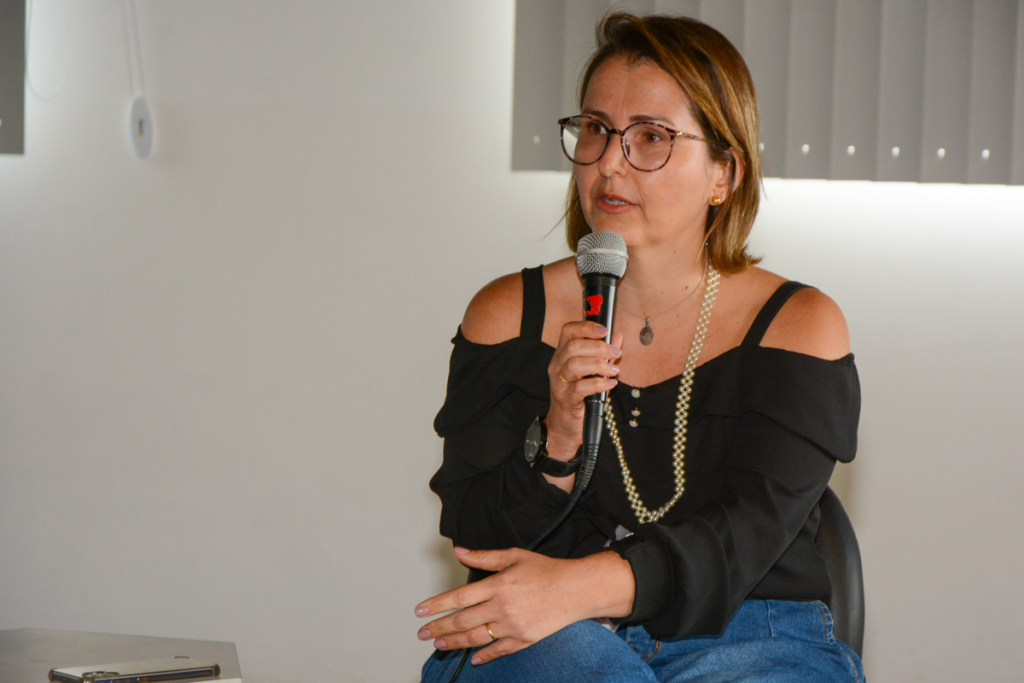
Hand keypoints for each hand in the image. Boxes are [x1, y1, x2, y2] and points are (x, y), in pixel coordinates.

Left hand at [415, 547, 633, 665]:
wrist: (576, 589)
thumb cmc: (546, 570)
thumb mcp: (513, 556)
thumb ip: (483, 557)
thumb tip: (459, 552)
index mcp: (498, 585)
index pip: (458, 598)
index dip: (436, 605)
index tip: (419, 611)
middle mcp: (502, 607)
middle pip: (462, 621)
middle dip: (439, 628)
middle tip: (422, 633)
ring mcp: (513, 626)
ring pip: (476, 638)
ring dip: (454, 642)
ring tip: (439, 644)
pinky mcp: (524, 639)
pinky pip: (499, 650)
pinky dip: (484, 656)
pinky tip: (473, 658)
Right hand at [546, 322, 622, 463]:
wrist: (565, 425)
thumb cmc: (580, 395)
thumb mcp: (591, 371)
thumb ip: (604, 353)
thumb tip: (617, 337)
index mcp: (562, 354)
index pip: (568, 331)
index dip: (587, 326)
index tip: (605, 331)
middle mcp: (556, 366)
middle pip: (573, 346)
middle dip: (599, 347)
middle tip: (616, 354)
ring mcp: (559, 383)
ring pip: (575, 364)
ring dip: (599, 365)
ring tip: (613, 371)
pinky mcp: (566, 400)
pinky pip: (581, 388)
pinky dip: (599, 383)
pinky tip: (610, 384)